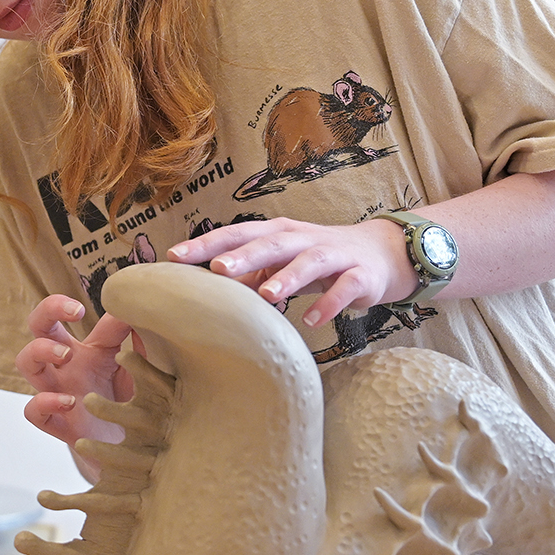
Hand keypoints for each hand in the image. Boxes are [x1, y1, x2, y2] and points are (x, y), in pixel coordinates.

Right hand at [14, 294, 136, 447]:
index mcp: (83, 350)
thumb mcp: (138, 365)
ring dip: (40, 352)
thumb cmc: (133, 401)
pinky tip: (69, 402)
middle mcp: (65, 367)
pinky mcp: (60, 424)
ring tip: (67, 356)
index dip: (62, 305)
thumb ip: (138, 338)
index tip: (81, 308)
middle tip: (73, 313)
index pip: (62, 316)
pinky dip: (44, 402)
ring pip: (26, 364)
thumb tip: (136, 308)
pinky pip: (33, 411)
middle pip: (37, 328)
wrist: (133, 450)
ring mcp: (58, 393)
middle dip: (45, 312)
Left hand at [168, 218, 414, 326]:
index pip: (238, 234)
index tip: (175, 256)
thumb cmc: (317, 260)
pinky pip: (345, 290)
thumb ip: (247, 275)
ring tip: (267, 296)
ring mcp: (334, 256)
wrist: (380, 254)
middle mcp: (303, 239)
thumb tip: (204, 294)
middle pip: (270, 243)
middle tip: (216, 269)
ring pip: (309, 262)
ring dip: (288, 277)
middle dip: (243, 255)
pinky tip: (312, 321)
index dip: (208, 243)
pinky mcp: (360, 276)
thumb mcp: (280, 264)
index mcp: (278, 234)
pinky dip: (329, 304)